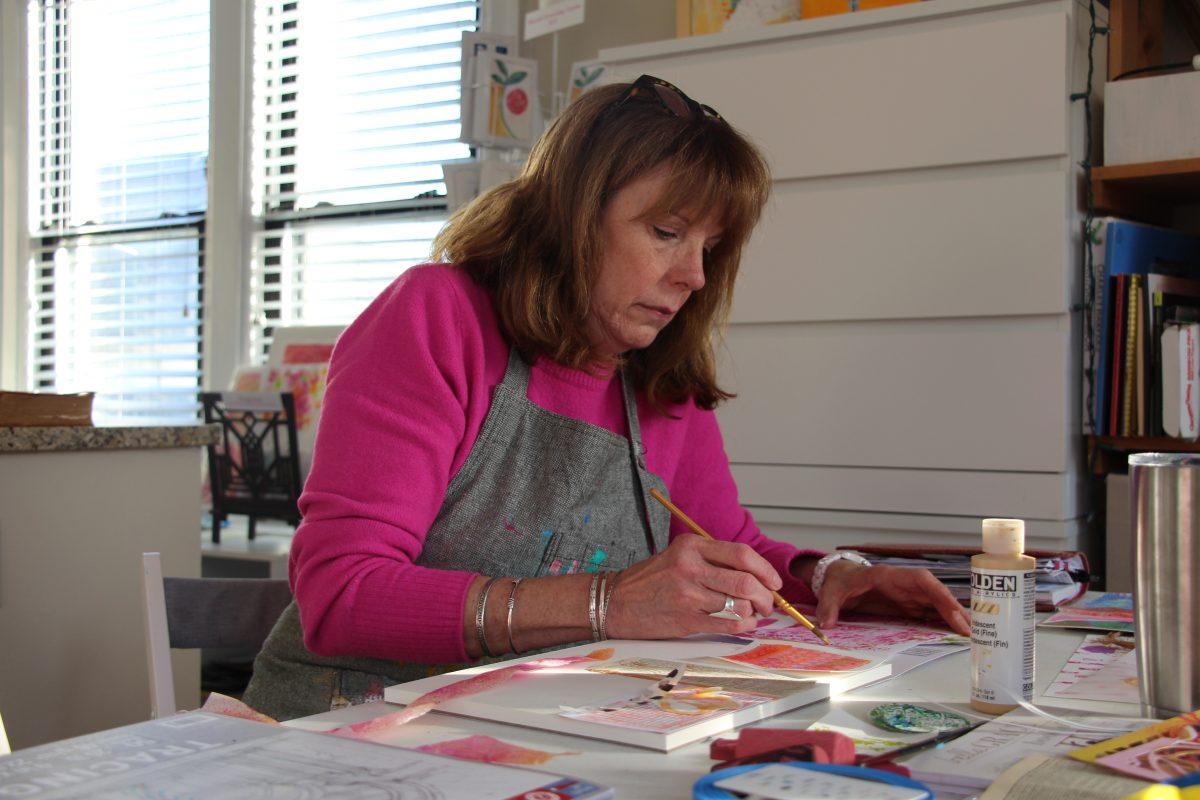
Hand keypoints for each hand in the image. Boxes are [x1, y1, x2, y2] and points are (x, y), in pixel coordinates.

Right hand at [605, 535, 781, 638]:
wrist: (615, 602)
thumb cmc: (649, 580)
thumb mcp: (678, 556)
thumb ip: (711, 560)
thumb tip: (754, 574)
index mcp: (691, 546)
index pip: (741, 554)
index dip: (765, 569)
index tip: (774, 582)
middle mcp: (690, 567)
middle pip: (745, 580)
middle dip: (766, 595)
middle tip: (768, 603)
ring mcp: (688, 595)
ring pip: (739, 603)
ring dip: (755, 612)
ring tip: (754, 614)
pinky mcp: (686, 620)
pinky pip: (728, 623)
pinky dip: (744, 625)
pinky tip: (744, 624)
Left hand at [812, 561, 970, 635]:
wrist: (839, 578)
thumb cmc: (838, 581)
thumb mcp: (831, 592)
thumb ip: (829, 606)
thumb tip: (825, 624)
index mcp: (888, 576)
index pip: (920, 579)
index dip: (938, 592)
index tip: (952, 606)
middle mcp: (903, 584)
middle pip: (934, 593)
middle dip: (952, 609)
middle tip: (969, 630)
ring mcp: (907, 595)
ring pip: (936, 604)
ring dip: (952, 617)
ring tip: (971, 634)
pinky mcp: (907, 605)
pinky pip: (928, 613)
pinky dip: (942, 622)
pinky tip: (955, 634)